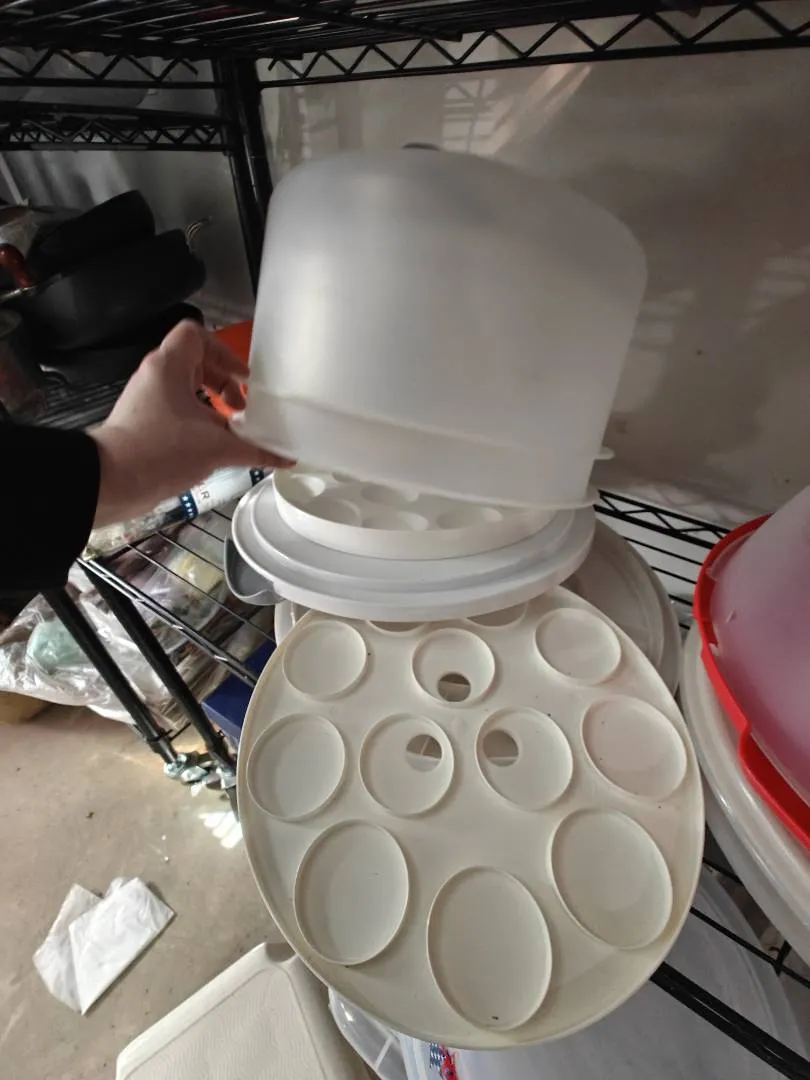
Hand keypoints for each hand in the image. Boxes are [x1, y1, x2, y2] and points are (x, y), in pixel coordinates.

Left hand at [91, 320, 291, 526]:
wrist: (111, 482)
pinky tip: (215, 447)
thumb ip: (255, 450)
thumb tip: (286, 458)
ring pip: (187, 389)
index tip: (243, 378)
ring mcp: (147, 401)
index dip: (224, 351)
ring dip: (212, 405)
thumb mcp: (215, 448)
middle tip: (242, 407)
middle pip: (196, 362)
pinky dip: (198, 421)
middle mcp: (155, 377)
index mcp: (169, 366)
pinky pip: (177, 411)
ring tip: (232, 429)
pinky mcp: (144, 424)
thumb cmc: (162, 450)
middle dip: (223, 382)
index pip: (196, 334)